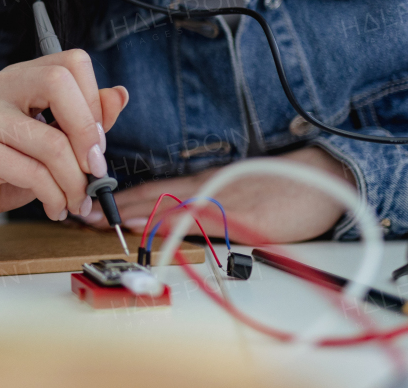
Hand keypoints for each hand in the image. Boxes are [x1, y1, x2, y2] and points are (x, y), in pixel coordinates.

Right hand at [0, 50, 128, 240]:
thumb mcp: (47, 144)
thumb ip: (81, 120)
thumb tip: (119, 95)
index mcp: (14, 78)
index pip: (70, 62)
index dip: (94, 101)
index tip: (97, 141)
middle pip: (58, 82)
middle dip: (87, 132)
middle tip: (94, 169)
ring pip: (52, 142)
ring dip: (75, 182)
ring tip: (76, 201)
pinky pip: (34, 173)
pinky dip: (56, 197)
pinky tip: (55, 208)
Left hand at [84, 146, 355, 243]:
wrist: (327, 177)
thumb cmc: (287, 186)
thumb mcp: (239, 191)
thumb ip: (208, 203)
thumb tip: (177, 215)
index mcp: (205, 185)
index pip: (154, 190)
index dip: (121, 197)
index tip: (91, 202)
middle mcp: (208, 190)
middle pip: (152, 197)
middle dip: (114, 206)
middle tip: (80, 210)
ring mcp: (224, 202)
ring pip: (170, 206)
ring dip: (135, 214)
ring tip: (102, 219)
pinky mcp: (244, 216)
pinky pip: (204, 220)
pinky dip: (178, 224)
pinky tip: (156, 228)